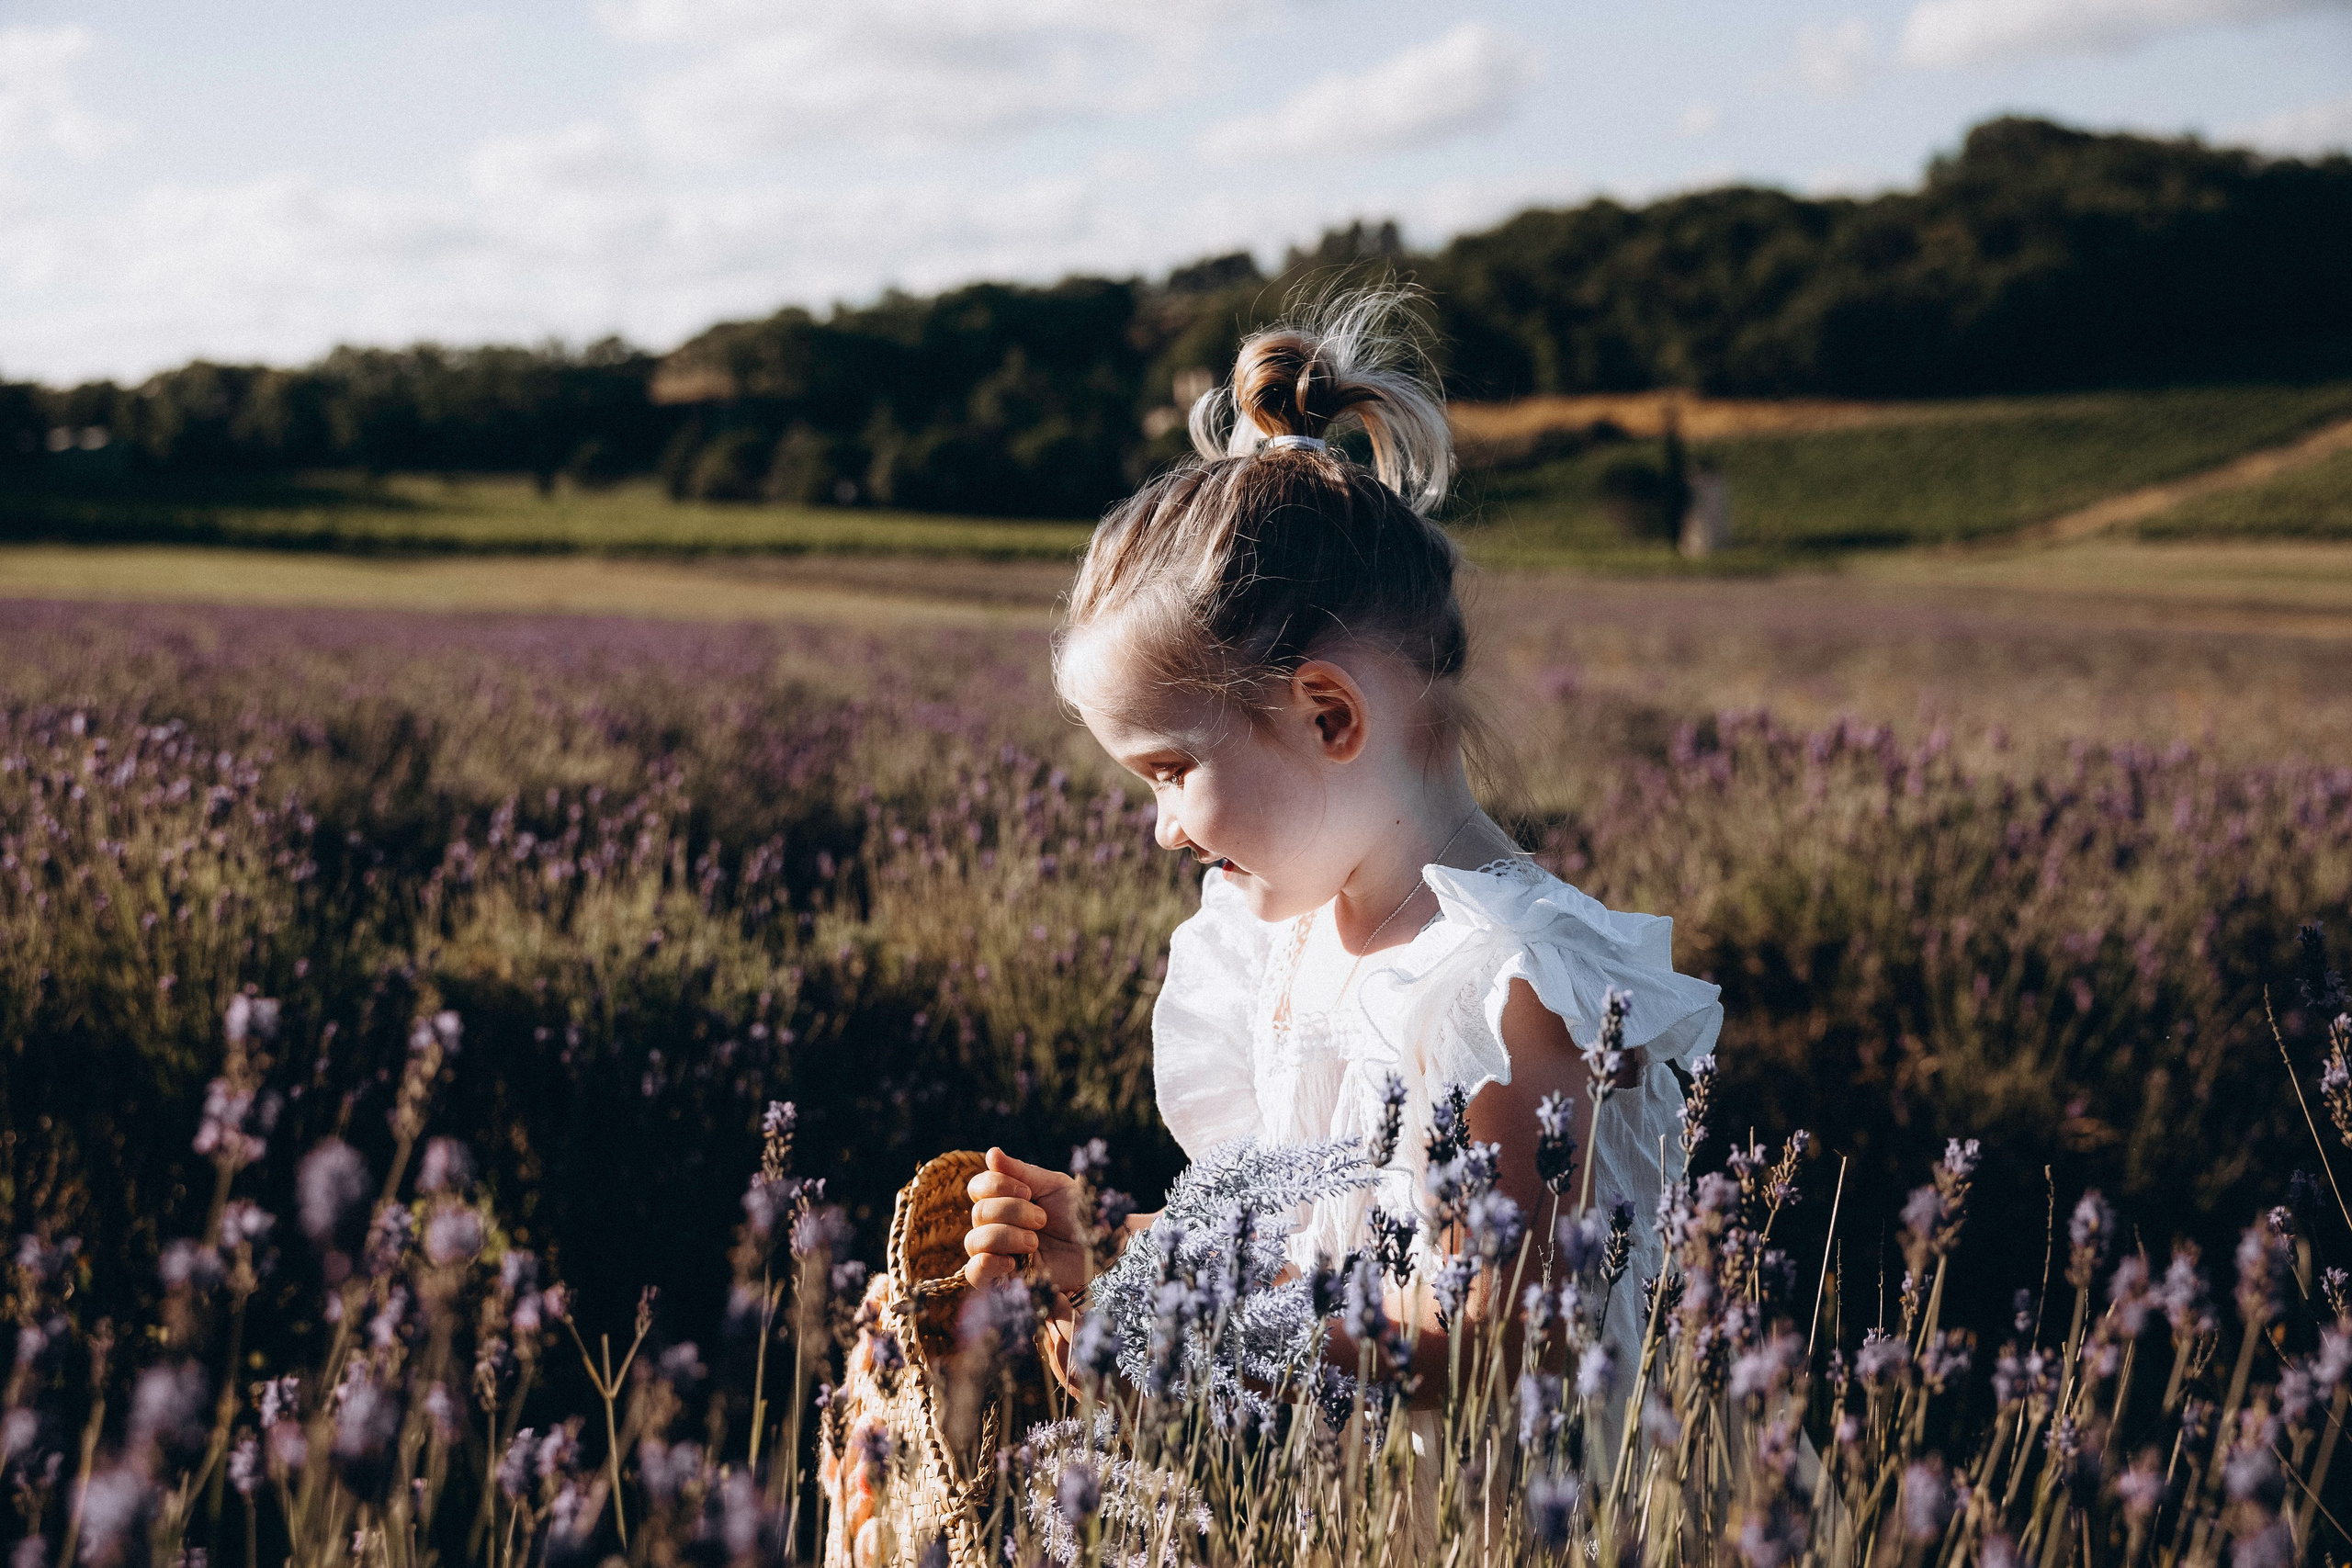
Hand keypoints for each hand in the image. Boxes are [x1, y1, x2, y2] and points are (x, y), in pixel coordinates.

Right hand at [962, 1147, 1088, 1300]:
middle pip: (978, 1213)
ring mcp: (998, 1253)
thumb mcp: (1055, 1187)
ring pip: (974, 1241)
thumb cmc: (1081, 1215)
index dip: (996, 1185)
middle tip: (1042, 1219)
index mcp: (1007, 1200)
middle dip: (1011, 1212)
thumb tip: (991, 1153)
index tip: (1028, 1191)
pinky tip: (1011, 1263)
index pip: (978, 1188)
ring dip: (1005, 1236)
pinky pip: (974, 1274)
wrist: (1102, 1251)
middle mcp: (997, 1225)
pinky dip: (986, 1265)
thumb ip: (1022, 1172)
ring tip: (1034, 1243)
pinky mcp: (1004, 1281)